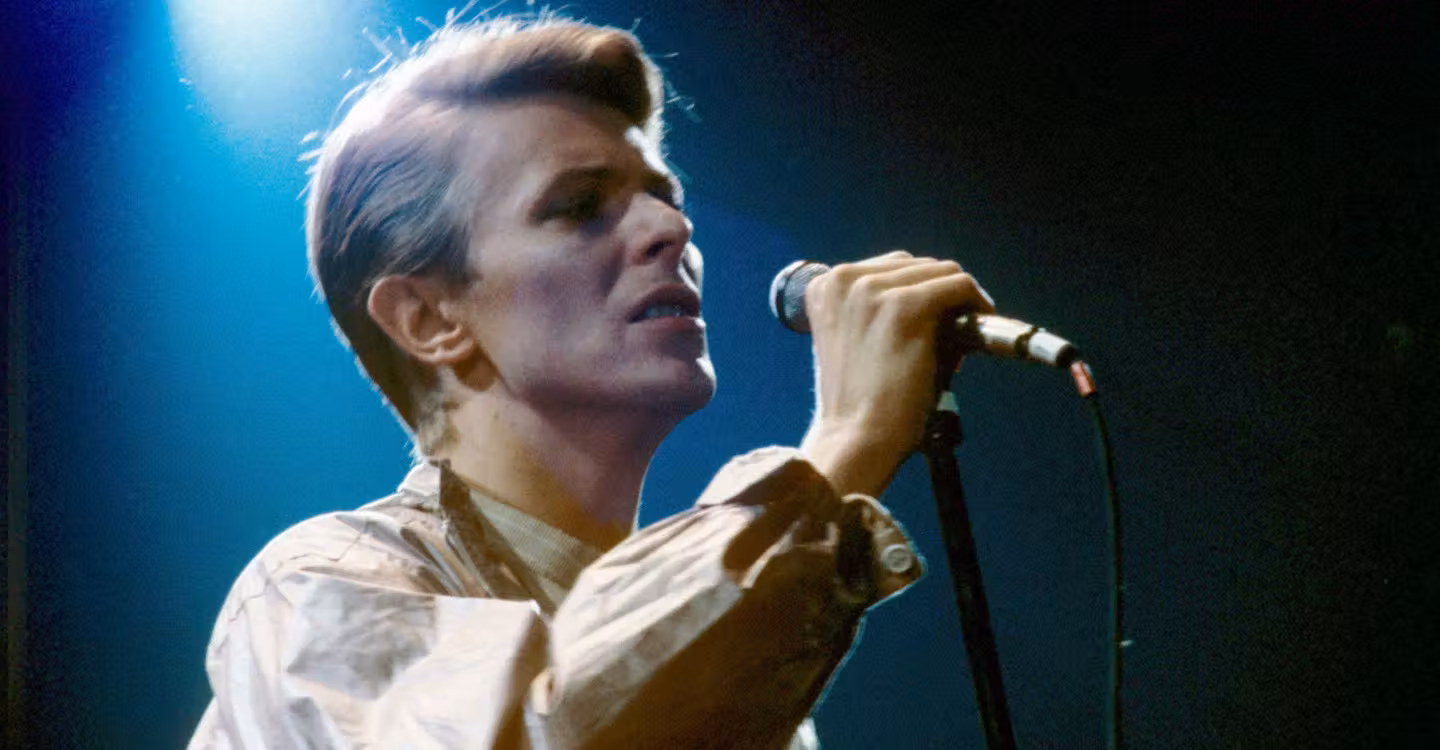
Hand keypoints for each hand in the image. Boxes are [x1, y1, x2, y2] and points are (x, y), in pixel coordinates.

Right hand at [798, 251, 993, 497]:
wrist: (856, 438)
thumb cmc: (860, 402)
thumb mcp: (855, 338)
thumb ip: (880, 308)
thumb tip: (940, 294)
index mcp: (824, 286)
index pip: (889, 267)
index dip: (918, 291)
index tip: (935, 316)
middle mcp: (844, 280)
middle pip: (915, 265)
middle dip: (938, 294)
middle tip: (952, 331)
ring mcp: (873, 291)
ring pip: (940, 272)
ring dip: (957, 300)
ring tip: (963, 334)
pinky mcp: (906, 307)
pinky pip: (959, 286)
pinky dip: (976, 303)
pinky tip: (980, 324)